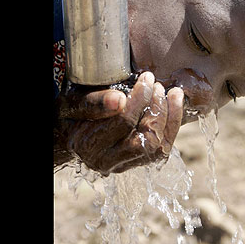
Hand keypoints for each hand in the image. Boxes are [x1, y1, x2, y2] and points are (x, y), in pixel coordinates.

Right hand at [55, 72, 184, 175]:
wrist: (69, 132)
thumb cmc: (71, 113)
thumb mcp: (72, 102)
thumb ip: (92, 102)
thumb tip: (119, 100)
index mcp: (88, 145)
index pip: (123, 123)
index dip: (139, 100)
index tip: (146, 78)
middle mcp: (106, 161)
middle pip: (144, 140)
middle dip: (156, 108)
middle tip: (157, 85)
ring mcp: (124, 164)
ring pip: (157, 148)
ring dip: (169, 117)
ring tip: (170, 92)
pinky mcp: (138, 162)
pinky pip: (162, 149)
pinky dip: (173, 125)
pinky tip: (175, 102)